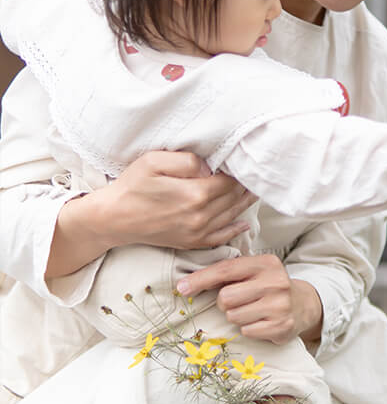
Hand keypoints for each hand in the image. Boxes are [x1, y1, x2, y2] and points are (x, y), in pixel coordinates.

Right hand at [46, 151, 256, 278]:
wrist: (113, 218)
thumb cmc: (132, 186)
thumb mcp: (154, 161)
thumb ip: (187, 160)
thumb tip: (211, 167)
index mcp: (195, 194)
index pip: (229, 180)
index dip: (240, 170)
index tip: (247, 160)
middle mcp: (201, 216)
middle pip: (234, 198)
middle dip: (246, 185)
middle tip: (256, 173)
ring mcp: (197, 232)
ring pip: (231, 216)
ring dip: (245, 203)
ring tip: (255, 189)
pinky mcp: (191, 242)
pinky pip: (220, 237)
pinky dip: (235, 230)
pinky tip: (244, 223)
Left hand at [176, 254, 323, 345]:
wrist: (302, 305)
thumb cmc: (267, 286)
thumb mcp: (253, 271)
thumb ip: (228, 272)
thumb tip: (187, 283)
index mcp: (266, 263)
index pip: (225, 270)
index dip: (200, 279)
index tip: (181, 288)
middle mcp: (276, 281)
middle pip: (226, 297)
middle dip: (225, 302)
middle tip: (238, 301)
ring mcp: (280, 305)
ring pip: (234, 316)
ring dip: (236, 316)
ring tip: (252, 310)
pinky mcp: (281, 325)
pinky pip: (247, 330)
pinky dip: (248, 328)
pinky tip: (261, 321)